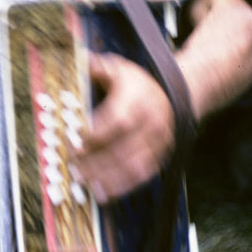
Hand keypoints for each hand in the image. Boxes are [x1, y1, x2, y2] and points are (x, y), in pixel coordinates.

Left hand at [71, 53, 174, 204]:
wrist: (178, 95)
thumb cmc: (140, 84)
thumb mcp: (119, 69)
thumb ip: (98, 66)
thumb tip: (80, 58)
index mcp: (140, 99)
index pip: (118, 120)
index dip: (96, 134)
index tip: (75, 142)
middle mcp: (152, 123)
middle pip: (123, 147)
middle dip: (95, 160)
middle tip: (72, 167)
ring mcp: (159, 143)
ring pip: (132, 166)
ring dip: (106, 178)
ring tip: (83, 183)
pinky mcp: (160, 157)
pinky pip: (141, 177)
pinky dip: (121, 187)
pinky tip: (102, 193)